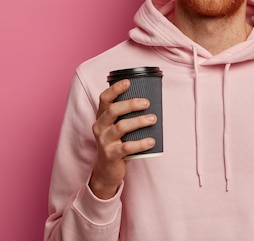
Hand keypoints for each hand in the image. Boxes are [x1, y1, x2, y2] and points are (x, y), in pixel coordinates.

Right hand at [88, 79, 156, 198]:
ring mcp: (104, 141)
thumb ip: (126, 116)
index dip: (115, 89)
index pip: (104, 99)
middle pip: (113, 110)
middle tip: (147, 103)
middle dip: (131, 104)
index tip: (128, 82)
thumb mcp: (116, 127)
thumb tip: (151, 101)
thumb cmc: (116, 143)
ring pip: (121, 127)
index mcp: (101, 117)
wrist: (107, 170)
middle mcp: (99, 127)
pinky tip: (152, 141)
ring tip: (153, 119)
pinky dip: (141, 143)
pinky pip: (126, 147)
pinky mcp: (111, 154)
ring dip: (139, 121)